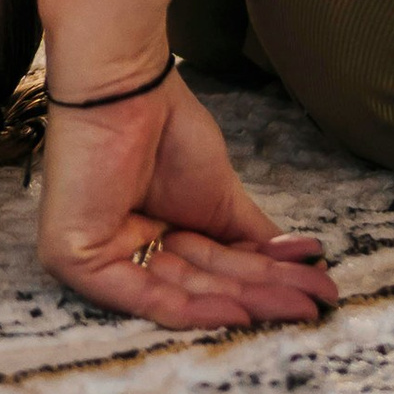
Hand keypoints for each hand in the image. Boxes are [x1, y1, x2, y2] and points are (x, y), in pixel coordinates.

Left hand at [37, 67, 337, 333]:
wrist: (127, 83)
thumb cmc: (166, 126)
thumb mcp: (221, 198)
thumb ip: (250, 240)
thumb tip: (299, 270)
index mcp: (153, 235)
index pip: (215, 272)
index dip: (267, 284)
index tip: (318, 292)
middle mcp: (125, 251)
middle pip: (205, 286)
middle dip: (267, 298)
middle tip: (318, 304)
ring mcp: (98, 258)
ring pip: (184, 296)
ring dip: (248, 304)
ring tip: (300, 306)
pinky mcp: (75, 259)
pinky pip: (144, 298)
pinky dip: (196, 308)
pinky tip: (242, 310)